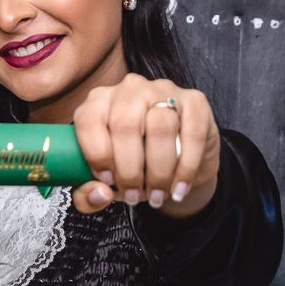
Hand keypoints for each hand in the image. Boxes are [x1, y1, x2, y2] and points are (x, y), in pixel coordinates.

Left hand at [71, 74, 219, 216]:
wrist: (180, 155)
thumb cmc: (137, 163)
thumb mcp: (108, 179)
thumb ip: (90, 192)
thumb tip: (101, 194)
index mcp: (99, 100)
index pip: (89, 119)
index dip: (96, 154)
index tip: (107, 182)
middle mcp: (129, 89)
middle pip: (125, 124)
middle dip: (128, 169)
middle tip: (133, 196)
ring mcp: (163, 90)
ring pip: (160, 127)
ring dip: (158, 171)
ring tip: (156, 195)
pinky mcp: (195, 101)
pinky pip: (192, 134)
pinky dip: (186, 168)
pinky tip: (179, 189)